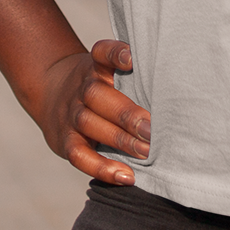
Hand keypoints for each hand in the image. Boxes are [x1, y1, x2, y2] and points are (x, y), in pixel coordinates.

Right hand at [34, 39, 150, 183]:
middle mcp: (82, 88)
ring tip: (147, 152)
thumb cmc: (100, 84)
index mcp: (95, 66)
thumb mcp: (107, 68)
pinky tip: (126, 176)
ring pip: (90, 124)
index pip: (102, 52)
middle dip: (128, 115)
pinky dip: (101, 167)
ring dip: (121, 140)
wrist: (51, 92)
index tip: (132, 59)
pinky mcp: (64, 141)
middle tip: (153, 130)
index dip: (115, 54)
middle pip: (98, 96)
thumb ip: (134, 75)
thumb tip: (178, 87)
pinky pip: (79, 155)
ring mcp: (71, 114)